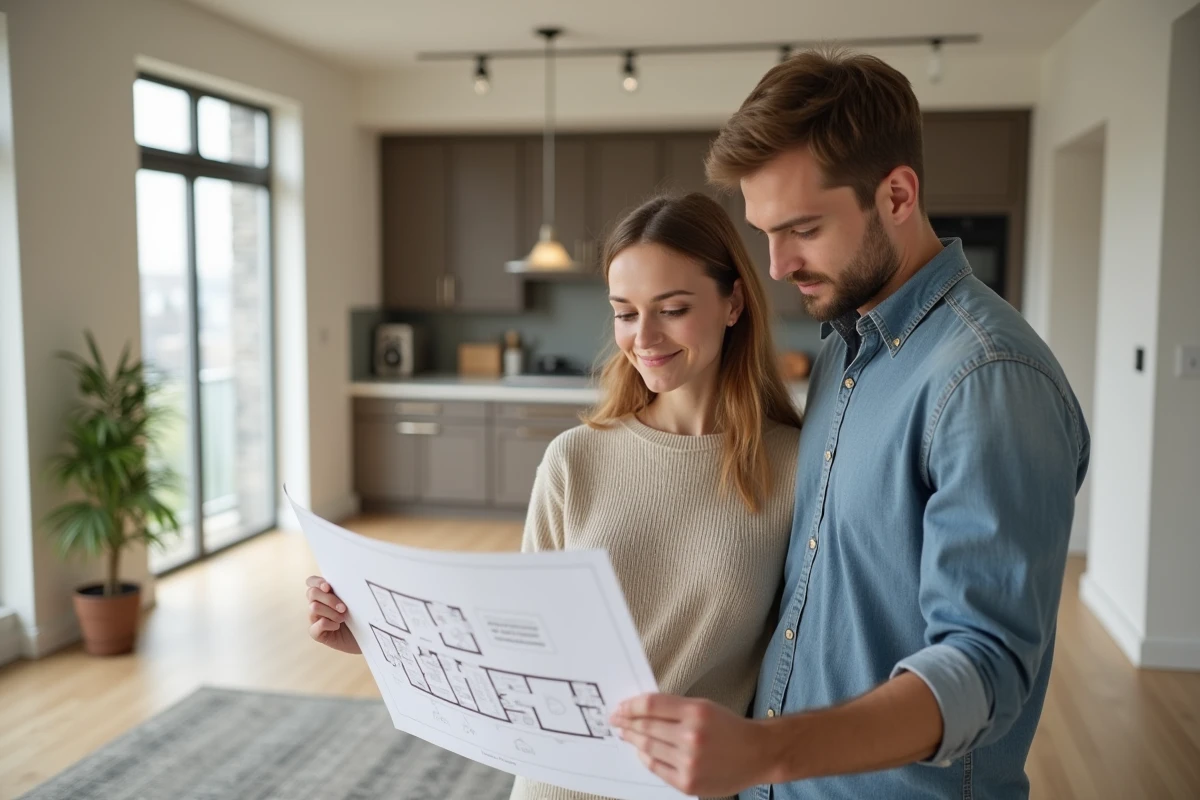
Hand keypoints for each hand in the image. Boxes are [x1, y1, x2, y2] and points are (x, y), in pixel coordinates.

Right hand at [305, 575, 359, 653]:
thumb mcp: (354, 599)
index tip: (328, 587)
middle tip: (344, 608)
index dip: (317, 582)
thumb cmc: (360, 614)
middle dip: (329, 599)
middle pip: (311, 593)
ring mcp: (314, 618)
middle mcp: (317, 604)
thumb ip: (344, 590)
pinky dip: (329, 624)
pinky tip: (337, 626)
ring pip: (313, 607)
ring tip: (343, 618)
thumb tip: (338, 583)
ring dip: (331, 612)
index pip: (311, 581)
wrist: (366, 635)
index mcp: (324, 593)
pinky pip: (316, 626)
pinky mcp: (316, 633)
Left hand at [610, 694, 776, 796]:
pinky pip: (657, 768)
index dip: (631, 706)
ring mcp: (689, 762)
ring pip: (649, 748)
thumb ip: (674, 707)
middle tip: (616, 720)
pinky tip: (641, 751)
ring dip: (634, 739)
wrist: (758, 754)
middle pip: (647, 727)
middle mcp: (691, 737)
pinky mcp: (688, 782)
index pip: (651, 706)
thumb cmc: (730, 728)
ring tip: (626, 734)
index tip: (620, 707)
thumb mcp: (704, 707)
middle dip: (627, 722)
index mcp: (696, 713)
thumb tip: (641, 710)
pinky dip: (645, 758)